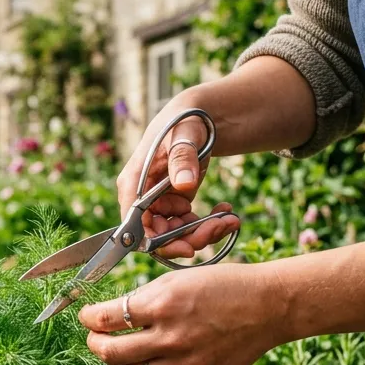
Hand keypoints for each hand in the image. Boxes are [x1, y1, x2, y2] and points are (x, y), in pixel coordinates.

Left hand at [78, 263, 290, 364]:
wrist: (268, 306)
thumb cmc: (223, 286)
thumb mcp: (178, 280)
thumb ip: (143, 300)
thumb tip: (110, 315)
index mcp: (162, 304)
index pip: (105, 319)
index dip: (87, 318)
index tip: (86, 316)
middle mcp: (170, 336)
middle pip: (110, 352)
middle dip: (94, 344)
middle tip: (95, 338)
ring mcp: (184, 363)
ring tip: (116, 355)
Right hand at [117, 101, 238, 259]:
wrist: (197, 117)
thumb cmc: (184, 121)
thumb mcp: (184, 135)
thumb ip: (182, 158)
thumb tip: (184, 184)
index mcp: (133, 182)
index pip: (135, 224)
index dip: (157, 241)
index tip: (187, 247)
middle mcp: (141, 198)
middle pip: (157, 235)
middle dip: (189, 237)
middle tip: (220, 228)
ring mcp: (158, 203)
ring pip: (175, 234)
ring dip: (203, 232)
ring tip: (230, 219)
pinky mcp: (174, 205)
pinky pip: (187, 226)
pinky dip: (208, 224)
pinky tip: (226, 211)